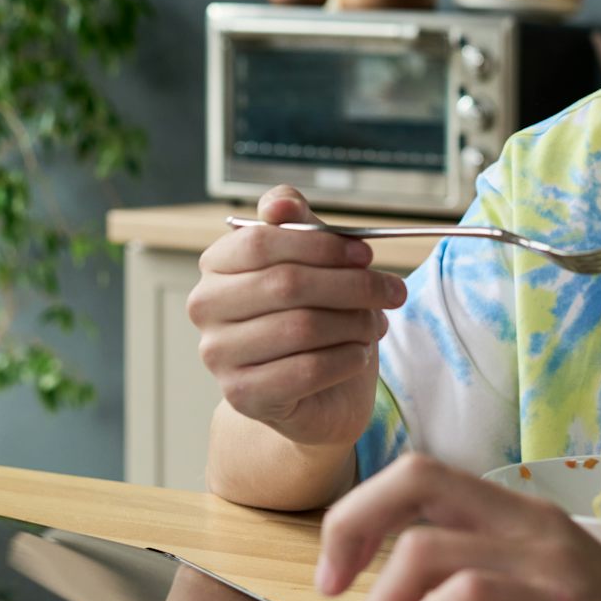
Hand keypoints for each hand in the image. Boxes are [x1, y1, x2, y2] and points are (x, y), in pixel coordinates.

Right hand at [189, 186, 407, 446]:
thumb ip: (299, 226)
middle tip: (393, 291)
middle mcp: (207, 307)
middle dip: (351, 285)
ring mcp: (219, 354)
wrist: (317, 391)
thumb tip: (279, 204)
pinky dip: (346, 359)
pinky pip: (307, 370)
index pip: (260, 242)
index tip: (365, 255)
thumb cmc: (315, 316)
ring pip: (301, 327)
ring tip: (373, 325)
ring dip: (354, 324)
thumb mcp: (314, 263)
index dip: (321, 245)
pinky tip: (357, 354)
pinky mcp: (243, 395)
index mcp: (217, 264)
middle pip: (285, 284)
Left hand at [316, 453, 600, 600]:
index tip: (337, 573)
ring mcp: (554, 565)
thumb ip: (484, 597)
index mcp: (528, 519)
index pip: (422, 474)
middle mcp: (536, 525)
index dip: (361, 511)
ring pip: (425, 548)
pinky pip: (466, 599)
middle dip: (349, 528)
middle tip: (330, 591)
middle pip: (414, 478)